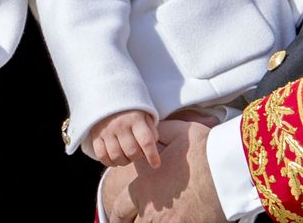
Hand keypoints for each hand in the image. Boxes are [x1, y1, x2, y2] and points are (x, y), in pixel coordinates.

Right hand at [91, 109, 160, 168]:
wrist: (106, 91)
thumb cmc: (130, 107)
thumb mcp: (144, 113)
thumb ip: (151, 130)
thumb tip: (152, 148)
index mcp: (136, 118)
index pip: (146, 141)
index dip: (152, 156)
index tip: (156, 165)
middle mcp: (120, 124)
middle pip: (132, 152)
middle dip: (137, 157)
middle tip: (137, 152)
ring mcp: (106, 130)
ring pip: (117, 156)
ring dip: (124, 161)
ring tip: (126, 156)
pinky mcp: (95, 134)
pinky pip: (102, 155)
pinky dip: (109, 162)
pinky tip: (115, 159)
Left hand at [105, 120, 225, 222]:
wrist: (228, 168)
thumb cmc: (202, 149)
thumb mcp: (175, 132)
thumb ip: (158, 134)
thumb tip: (151, 131)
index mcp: (144, 187)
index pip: (120, 210)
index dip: (118, 216)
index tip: (120, 217)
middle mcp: (153, 210)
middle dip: (135, 222)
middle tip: (137, 219)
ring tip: (158, 219)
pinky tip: (178, 220)